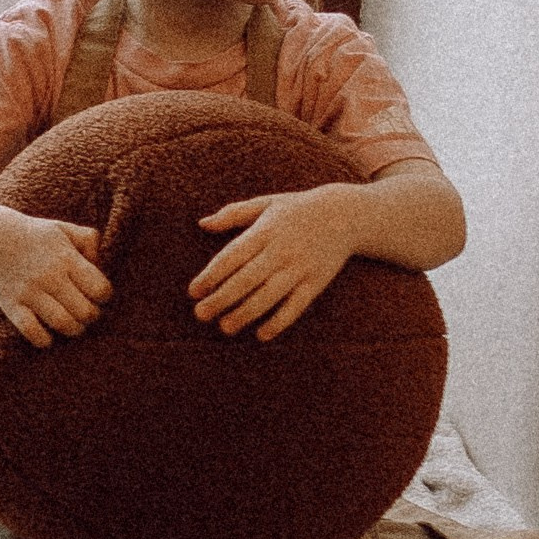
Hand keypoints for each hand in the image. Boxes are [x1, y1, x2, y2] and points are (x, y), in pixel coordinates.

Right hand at [0, 204, 109, 347]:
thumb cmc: (34, 235)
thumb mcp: (64, 228)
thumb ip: (88, 239)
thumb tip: (98, 263)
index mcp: (66, 258)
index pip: (100, 289)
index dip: (103, 296)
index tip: (96, 294)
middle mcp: (50, 276)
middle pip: (85, 311)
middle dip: (91, 316)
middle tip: (85, 312)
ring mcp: (29, 292)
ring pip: (63, 323)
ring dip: (73, 329)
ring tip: (72, 324)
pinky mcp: (11, 305)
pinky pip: (31, 331)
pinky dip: (43, 339)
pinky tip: (47, 335)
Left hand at [191, 185, 357, 339]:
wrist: (345, 214)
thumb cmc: (297, 208)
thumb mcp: (265, 203)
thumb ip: (233, 214)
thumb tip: (202, 224)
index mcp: (264, 231)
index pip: (231, 256)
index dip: (211, 275)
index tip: (193, 291)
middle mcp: (280, 251)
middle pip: (245, 279)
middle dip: (221, 299)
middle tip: (200, 314)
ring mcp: (299, 268)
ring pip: (268, 296)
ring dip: (245, 314)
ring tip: (225, 327)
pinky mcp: (315, 283)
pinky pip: (296, 306)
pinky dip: (279, 321)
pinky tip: (262, 335)